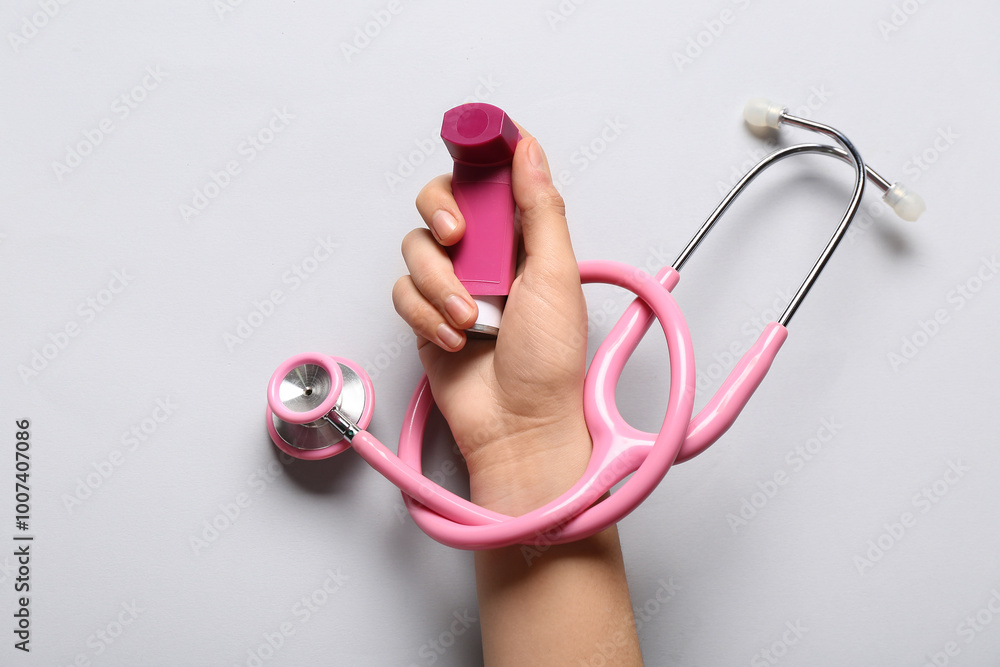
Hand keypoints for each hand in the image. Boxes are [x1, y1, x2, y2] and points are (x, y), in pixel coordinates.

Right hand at [392, 127, 591, 514]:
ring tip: (470, 318)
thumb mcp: (556, 276)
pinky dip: (424, 314)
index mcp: (525, 239)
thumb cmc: (549, 363)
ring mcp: (454, 284)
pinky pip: (403, 291)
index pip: (496, 177)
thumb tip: (529, 151)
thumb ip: (540, 209)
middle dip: (442, 213)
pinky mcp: (425, 314)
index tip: (468, 143)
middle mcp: (487, 255)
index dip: (480, 154)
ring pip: (417, 247)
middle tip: (458, 236)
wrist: (517, 426)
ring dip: (439, 283)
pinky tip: (453, 338)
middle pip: (442, 199)